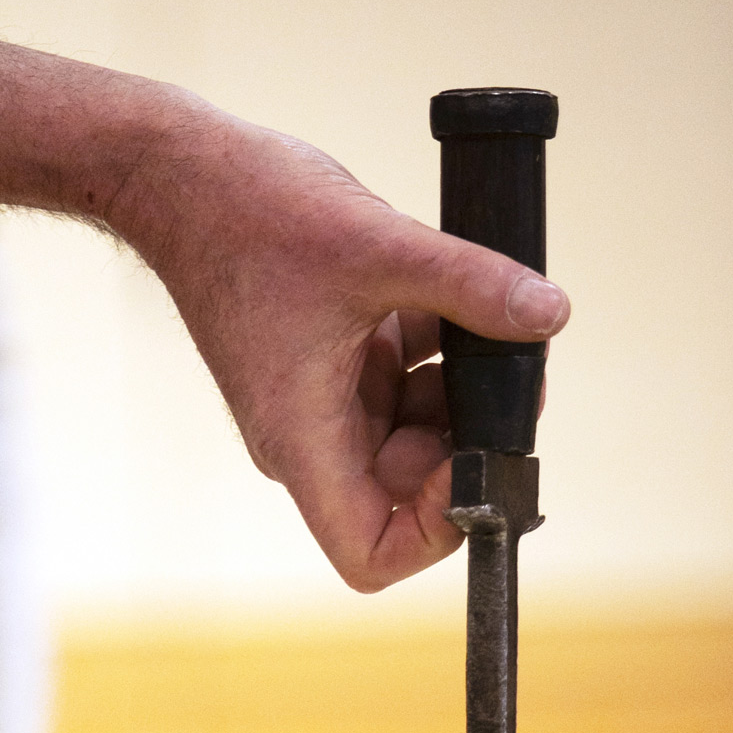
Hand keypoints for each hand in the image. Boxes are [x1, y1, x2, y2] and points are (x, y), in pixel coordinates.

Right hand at [115, 109, 569, 592]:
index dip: (434, 531)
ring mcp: (317, 406)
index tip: (475, 461)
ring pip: (409, 437)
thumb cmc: (246, 218)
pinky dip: (432, 352)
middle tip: (512, 375)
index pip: (370, 555)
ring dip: (456, 393)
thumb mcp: (378, 248)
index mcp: (304, 442)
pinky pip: (395, 387)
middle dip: (464, 443)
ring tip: (481, 321)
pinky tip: (443, 297)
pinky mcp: (326, 367)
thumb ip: (469, 288)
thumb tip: (550, 314)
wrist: (182, 178)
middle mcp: (308, 441)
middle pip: (404, 493)